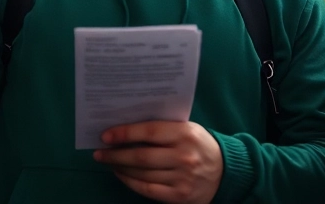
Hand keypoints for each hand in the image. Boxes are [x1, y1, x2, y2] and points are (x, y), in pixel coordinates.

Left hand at [94, 121, 222, 203]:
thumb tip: (127, 127)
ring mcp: (181, 178)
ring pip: (141, 173)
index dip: (125, 133)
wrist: (226, 173)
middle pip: (141, 155)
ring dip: (120, 167)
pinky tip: (121, 174)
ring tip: (108, 161)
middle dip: (116, 154)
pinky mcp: (178, 196)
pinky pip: (147, 189)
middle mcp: (184, 156)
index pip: (149, 131)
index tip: (106, 135)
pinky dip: (130, 181)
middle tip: (99, 152)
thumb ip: (163, 128)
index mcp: (185, 134)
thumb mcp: (188, 129)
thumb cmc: (199, 145)